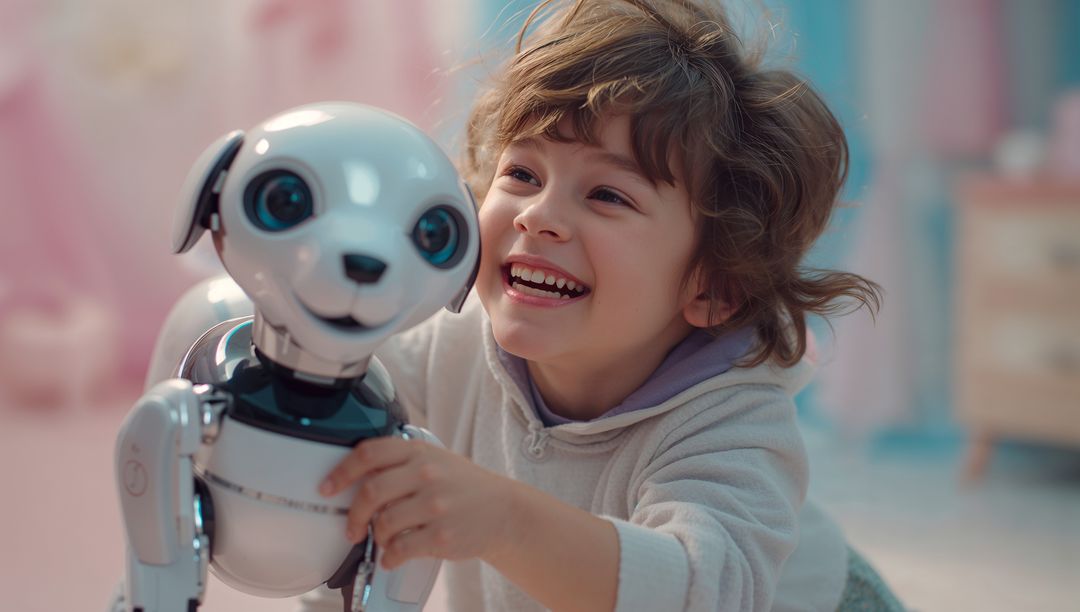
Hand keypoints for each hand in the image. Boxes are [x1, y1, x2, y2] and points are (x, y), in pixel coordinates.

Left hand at [320, 436, 518, 569]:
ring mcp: (435, 505)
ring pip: (383, 524)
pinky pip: (400, 550)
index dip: (341, 471)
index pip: (369, 453)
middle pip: (370, 492)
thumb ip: (400, 462)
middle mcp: (426, 474)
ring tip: (385, 540)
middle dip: (353, 515)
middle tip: (352, 528)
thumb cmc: (463, 486)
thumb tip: (354, 476)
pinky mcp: (441, 535)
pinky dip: (390, 557)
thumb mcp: (435, 459)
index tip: (326, 488)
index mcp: (420, 452)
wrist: (504, 510)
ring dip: (377, 537)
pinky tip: (394, 556)